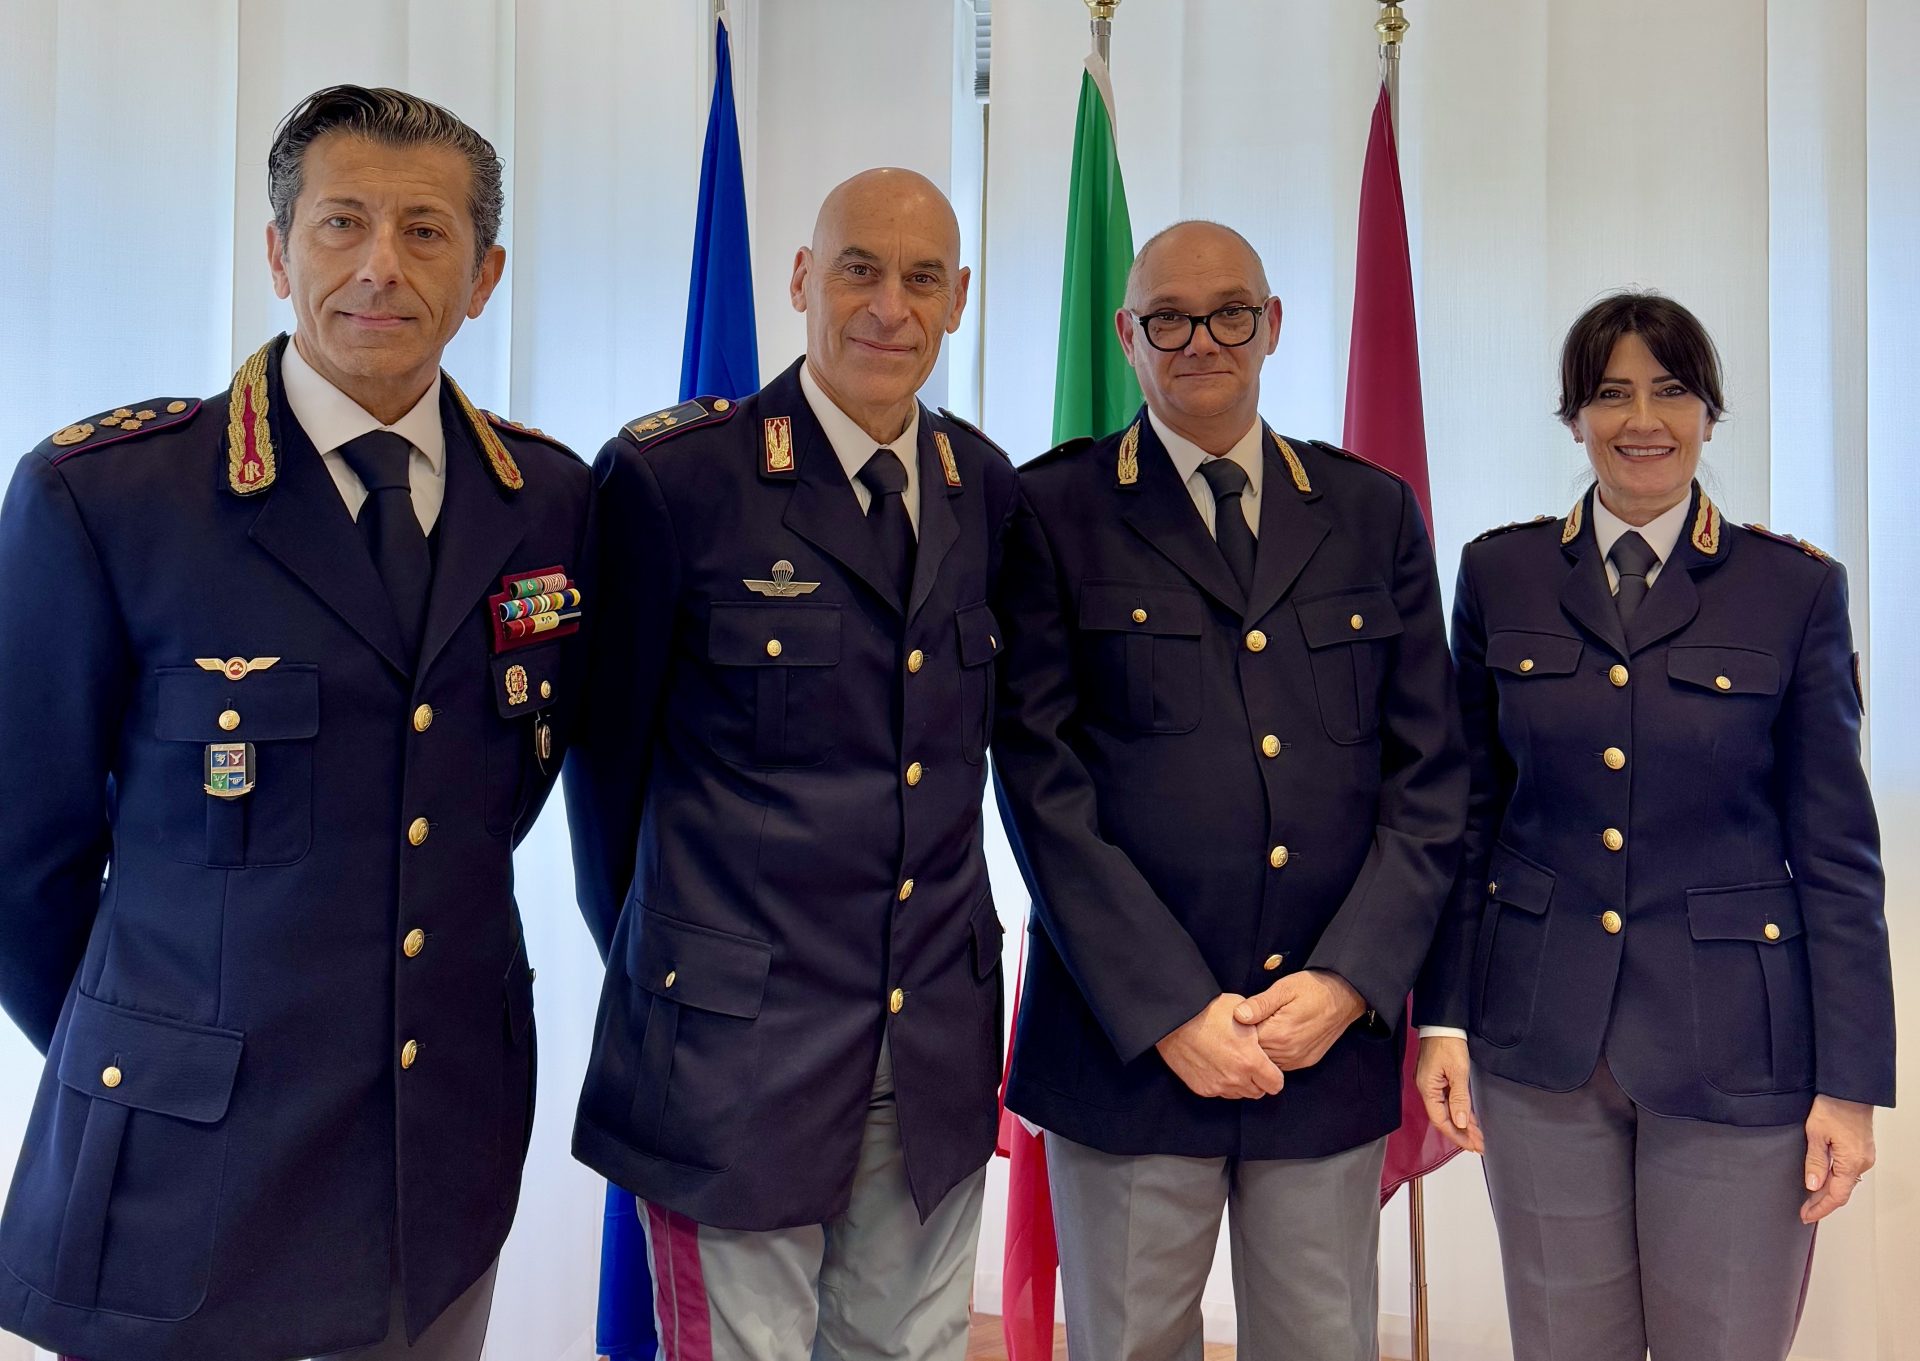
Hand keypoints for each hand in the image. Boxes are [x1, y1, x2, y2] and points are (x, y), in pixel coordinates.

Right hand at [1154, 994, 1284, 1098]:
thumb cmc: (1208, 1010)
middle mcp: (1235, 1078)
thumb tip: (1266, 1037)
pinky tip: (1215, 1065)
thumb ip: (1259, 1032)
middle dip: (1257, 1079)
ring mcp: (1217, 1086)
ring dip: (1239, 1082)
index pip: (1275, 1084)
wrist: (1174, 1018)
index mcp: (1250, 1060)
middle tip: (1248, 1062)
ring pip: (1239, 1094)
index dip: (1274, 1074)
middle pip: (1258, 1092)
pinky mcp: (1202, 1088)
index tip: (1268, 1066)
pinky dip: (1221, 1083)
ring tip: (1230, 1062)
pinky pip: (1220, 1092)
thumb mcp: (1242, 1012)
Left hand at [1233, 970, 1367, 1071]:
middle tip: (1246, 1023)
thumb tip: (1238, 1015)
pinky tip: (1274, 1037)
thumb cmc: (1315, 988)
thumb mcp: (1284, 988)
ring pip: (1267, 1062)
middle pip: (1255, 1055)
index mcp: (1280, 1034)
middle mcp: (1289, 1053)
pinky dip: (1274, 1053)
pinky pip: (1281, 1063)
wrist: (1346, 995)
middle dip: (1247, 1042)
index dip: (1238, 1031)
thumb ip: (1260, 1004)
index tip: (1235, 1020)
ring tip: (1262, 1028)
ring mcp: (1298, 1060)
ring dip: (1261, 1049)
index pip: (1246, 1042)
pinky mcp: (1306, 1061)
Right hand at [1416, 1036, 1482, 1152]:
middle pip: (1444, 1117)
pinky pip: (1448, 1100)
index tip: (1472, 1145)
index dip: (1456, 1135)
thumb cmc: (1448, 1042)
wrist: (1442, 1022)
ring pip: (1447, 1110)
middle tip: (1479, 1144)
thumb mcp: (1458, 1071)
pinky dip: (1459, 1110)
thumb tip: (1460, 1122)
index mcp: (1428, 1088)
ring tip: (1477, 1135)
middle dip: (1461, 1132)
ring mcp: (1432, 1084)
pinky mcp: (1438, 1079)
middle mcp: (1427, 1088)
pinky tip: (1469, 1118)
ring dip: (1462, 1123)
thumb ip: (1459, 1098)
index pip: (1441, 1120)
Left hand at [1802, 1095, 1874, 1223]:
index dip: (1820, 1208)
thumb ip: (1815, 1162)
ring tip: (1811, 1199)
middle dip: (1822, 1203)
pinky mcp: (1862, 1149)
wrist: (1849, 1090)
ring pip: (1845, 1181)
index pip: (1836, 1196)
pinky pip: (1848, 1171)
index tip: (1806, 1216)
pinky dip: (1836, 1179)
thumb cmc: (1833, 1107)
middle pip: (1842, 1191)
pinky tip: (1823, 1180)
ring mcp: (1864, 1156)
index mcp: (1851, 1162)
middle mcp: (1862, 1162)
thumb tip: (1812, 1185)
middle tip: (1805, 1211)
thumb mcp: (1815, 1134)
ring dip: (1829, 1191)